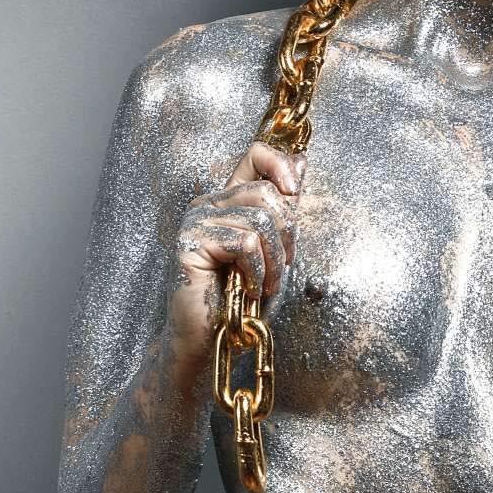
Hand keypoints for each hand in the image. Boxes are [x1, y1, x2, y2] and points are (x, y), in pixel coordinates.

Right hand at [166, 140, 302, 370]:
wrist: (208, 339)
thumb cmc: (240, 299)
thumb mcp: (273, 249)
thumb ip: (283, 208)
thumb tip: (302, 161)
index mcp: (227, 200)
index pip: (255, 154)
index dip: (280, 165)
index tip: (293, 193)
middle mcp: (207, 204)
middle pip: (265, 192)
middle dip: (286, 234)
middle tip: (281, 267)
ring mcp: (196, 222)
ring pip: (258, 220)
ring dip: (273, 261)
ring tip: (266, 285)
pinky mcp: (190, 244)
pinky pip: (244, 244)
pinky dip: (257, 272)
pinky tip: (249, 290)